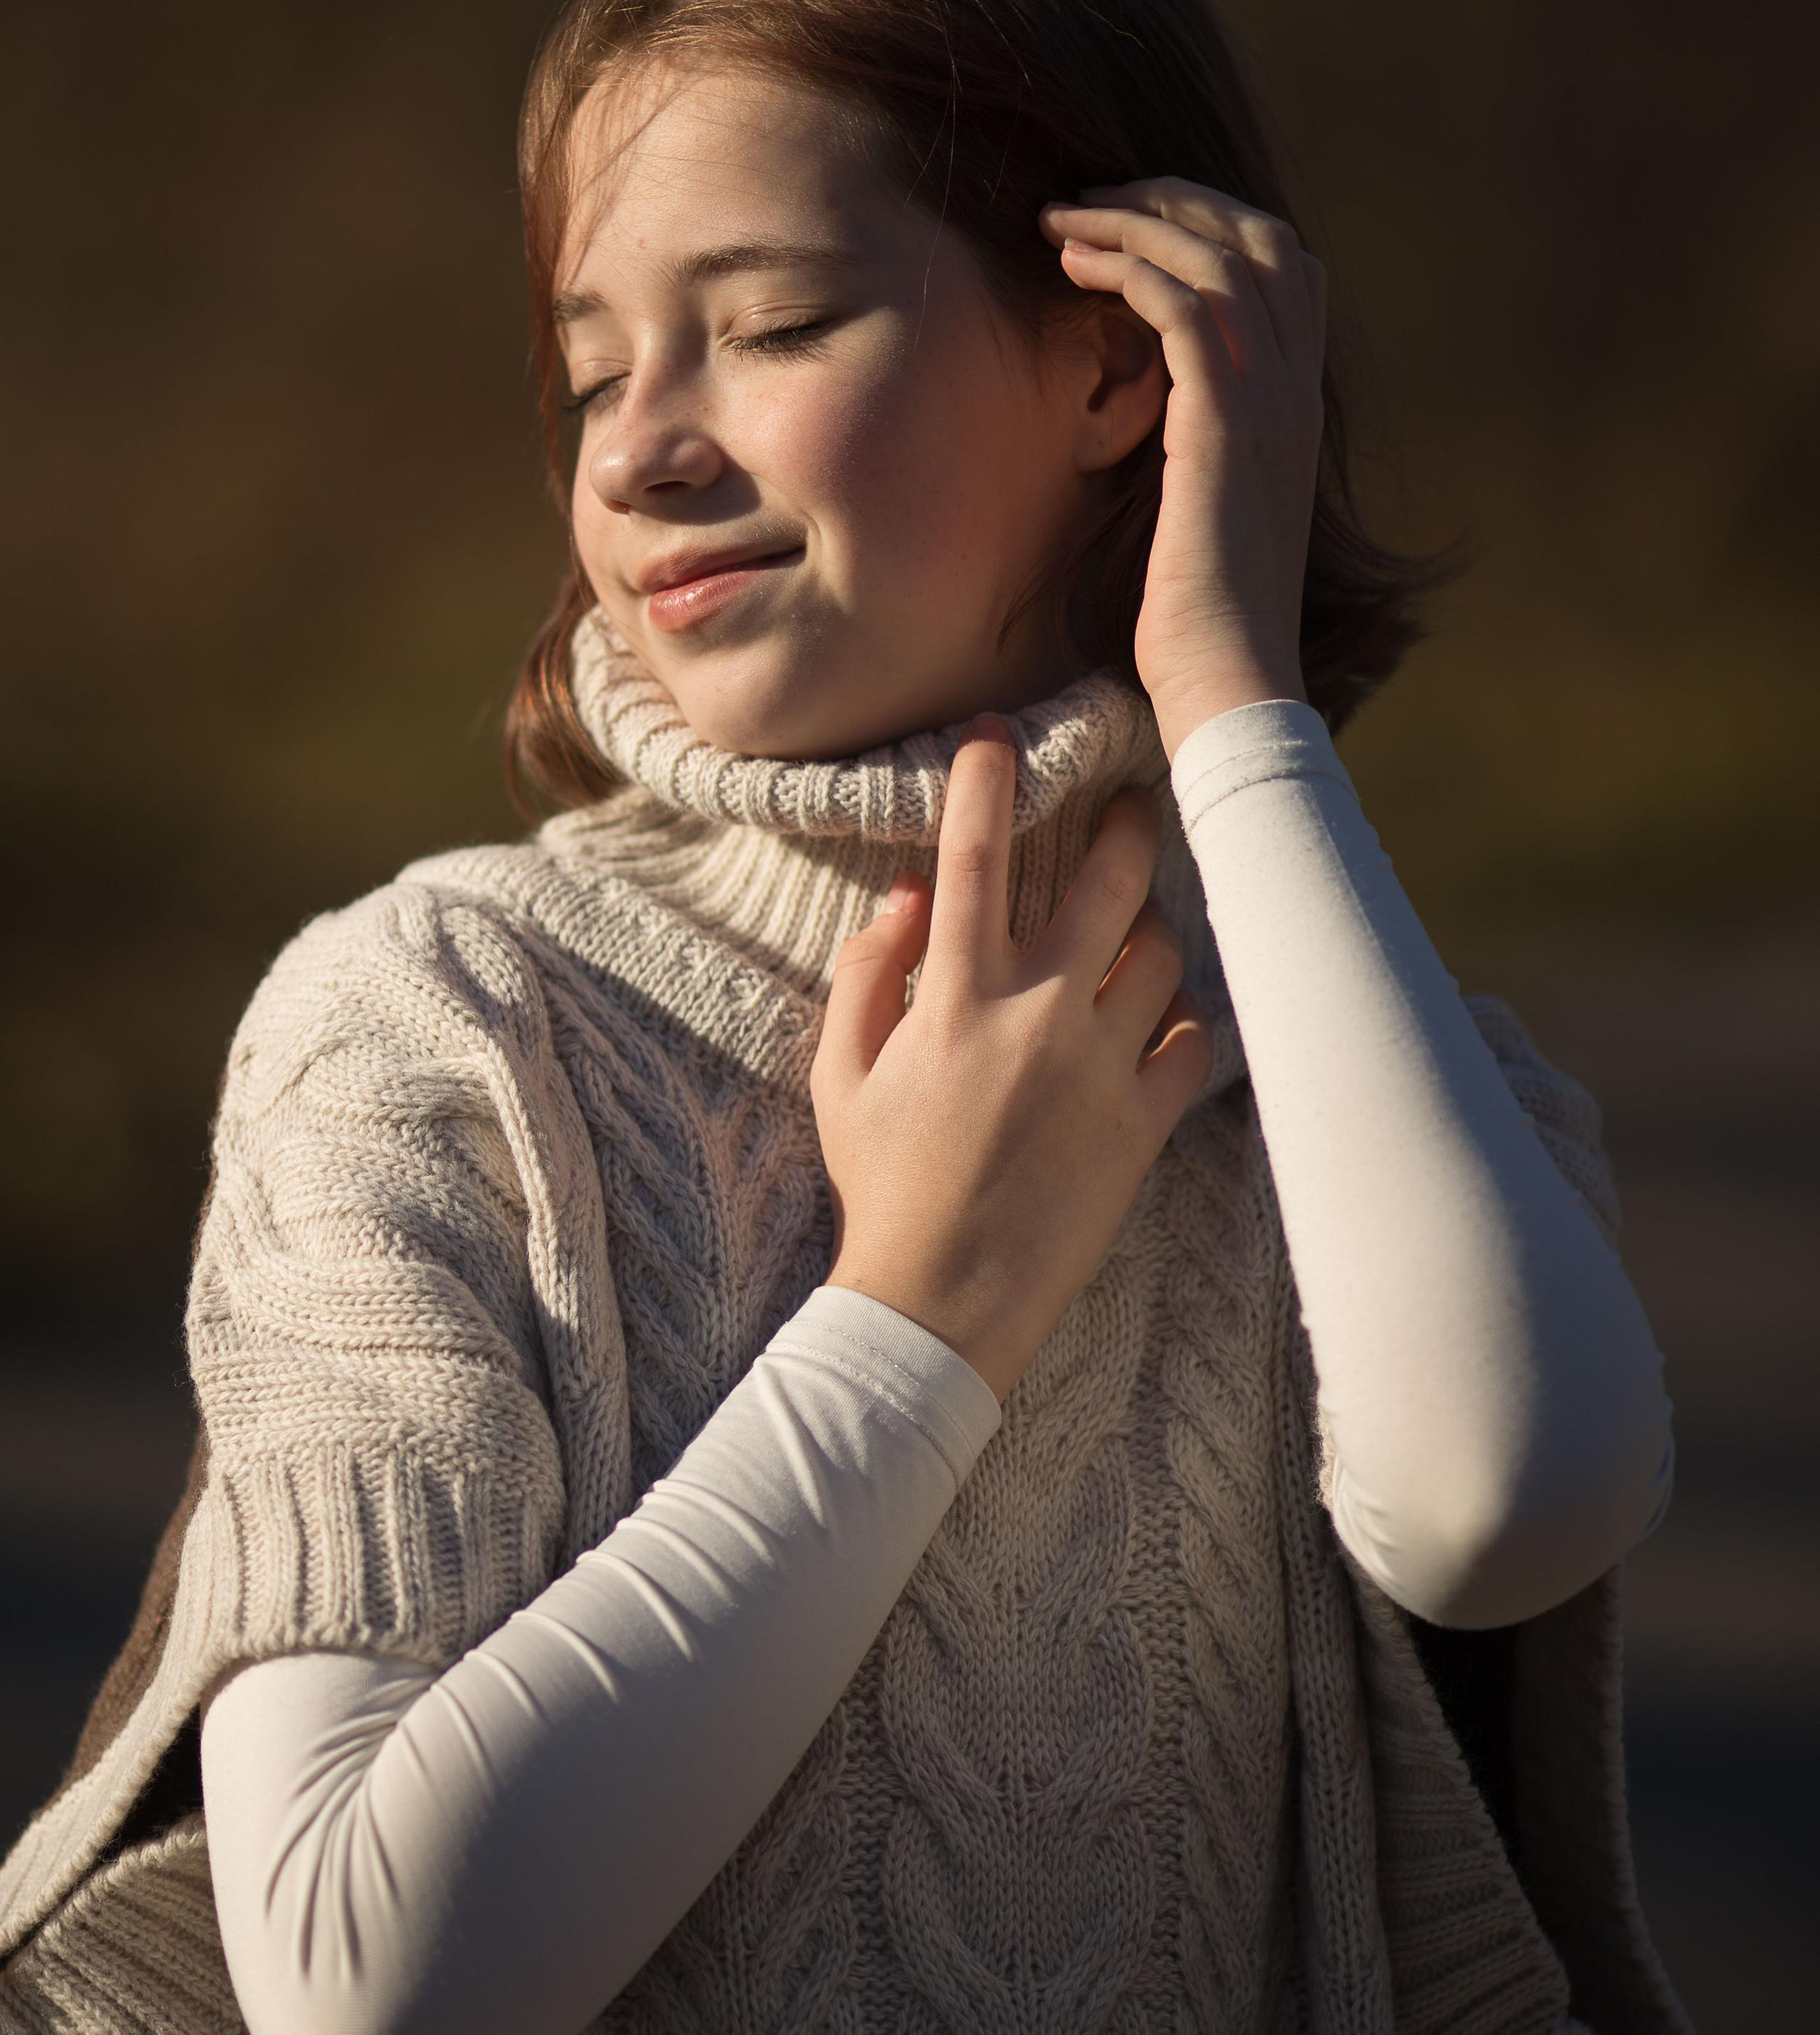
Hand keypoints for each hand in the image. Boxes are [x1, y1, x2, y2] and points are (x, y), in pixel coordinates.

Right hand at [811, 717, 1211, 1399]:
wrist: (941, 1302)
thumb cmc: (883, 1183)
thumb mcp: (841, 1074)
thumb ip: (867, 973)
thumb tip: (903, 895)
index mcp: (956, 995)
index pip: (974, 855)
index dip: (985, 778)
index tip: (996, 732)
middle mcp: (1037, 1014)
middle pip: (1114, 878)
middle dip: (1130, 822)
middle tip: (1134, 805)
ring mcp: (1100, 1067)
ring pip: (1163, 952)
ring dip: (1151, 932)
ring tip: (1135, 938)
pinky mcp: (1144, 1124)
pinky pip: (1194, 1043)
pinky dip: (1183, 1027)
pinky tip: (1158, 1032)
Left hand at [1039, 180, 1326, 759]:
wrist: (1227, 679)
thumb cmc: (1196, 617)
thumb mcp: (1200, 506)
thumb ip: (1196, 442)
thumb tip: (1147, 402)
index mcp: (1297, 407)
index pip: (1284, 267)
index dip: (1211, 224)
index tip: (1131, 224)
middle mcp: (1295, 392)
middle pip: (1259, 238)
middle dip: (1173, 199)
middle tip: (1092, 199)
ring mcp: (1269, 404)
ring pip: (1220, 256)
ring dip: (1135, 220)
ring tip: (1062, 218)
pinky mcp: (1224, 423)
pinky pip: (1187, 305)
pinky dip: (1130, 264)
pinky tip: (1072, 264)